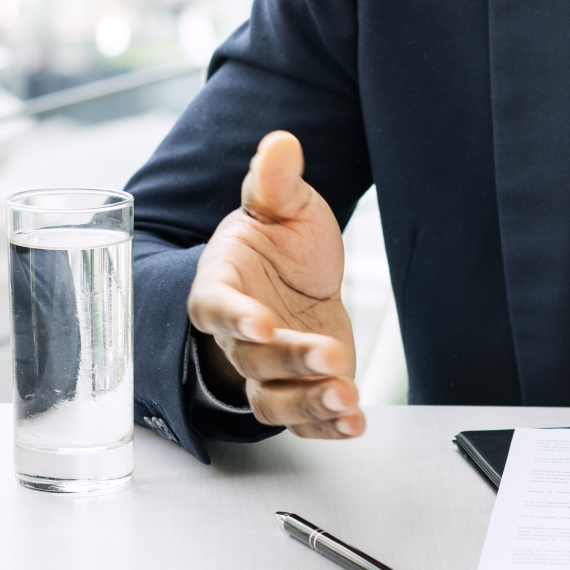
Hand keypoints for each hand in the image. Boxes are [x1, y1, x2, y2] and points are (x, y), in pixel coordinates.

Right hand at [185, 131, 362, 438]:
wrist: (297, 279)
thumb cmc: (279, 243)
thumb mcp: (282, 206)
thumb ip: (276, 181)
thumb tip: (281, 142)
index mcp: (221, 285)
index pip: (215, 306)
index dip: (235, 317)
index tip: (261, 321)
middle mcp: (237, 336)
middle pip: (252, 358)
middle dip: (290, 361)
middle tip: (328, 354)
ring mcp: (267, 370)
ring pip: (273, 399)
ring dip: (308, 404)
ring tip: (346, 399)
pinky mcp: (298, 391)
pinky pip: (302, 421)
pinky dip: (326, 427)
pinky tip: (354, 423)